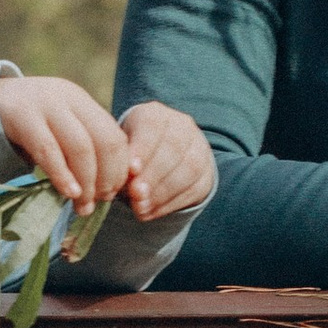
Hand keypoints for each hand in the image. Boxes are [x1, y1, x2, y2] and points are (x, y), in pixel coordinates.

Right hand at [0, 75, 133, 210]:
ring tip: (83, 206)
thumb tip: (105, 189)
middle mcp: (69, 98)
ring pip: (81, 147)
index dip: (119, 168)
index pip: (114, 136)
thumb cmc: (28, 124)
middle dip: (108, 177)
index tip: (113, 193)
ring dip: (87, 182)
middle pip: (104, 141)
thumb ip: (80, 147)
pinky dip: (63, 175)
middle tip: (100, 201)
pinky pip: (49, 151)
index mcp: (82, 101)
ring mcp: (46, 105)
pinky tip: (68, 193)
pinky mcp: (23, 117)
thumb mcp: (58, 126)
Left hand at [117, 100, 215, 221]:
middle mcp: (181, 126)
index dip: (143, 148)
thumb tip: (124, 186)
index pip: (152, 125)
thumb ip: (121, 163)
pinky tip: (152, 213)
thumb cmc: (129, 154)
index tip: (131, 170)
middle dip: (153, 175)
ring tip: (141, 208)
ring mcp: (198, 148)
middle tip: (136, 195)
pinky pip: (194, 188)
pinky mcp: (206, 172)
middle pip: (173, 147)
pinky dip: (171, 203)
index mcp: (154, 114)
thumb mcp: (120, 151)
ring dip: (162, 192)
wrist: (157, 160)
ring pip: (188, 168)